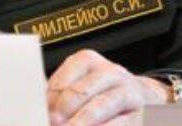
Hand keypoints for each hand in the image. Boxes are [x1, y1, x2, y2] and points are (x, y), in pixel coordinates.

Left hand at [46, 49, 170, 125]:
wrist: (145, 99)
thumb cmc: (102, 94)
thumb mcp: (81, 85)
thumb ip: (59, 94)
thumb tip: (36, 105)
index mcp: (89, 62)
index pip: (66, 76)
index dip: (51, 97)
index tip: (39, 113)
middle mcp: (110, 73)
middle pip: (82, 90)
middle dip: (64, 110)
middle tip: (51, 123)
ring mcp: (128, 91)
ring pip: (102, 105)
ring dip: (82, 121)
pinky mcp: (141, 113)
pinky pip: (121, 122)